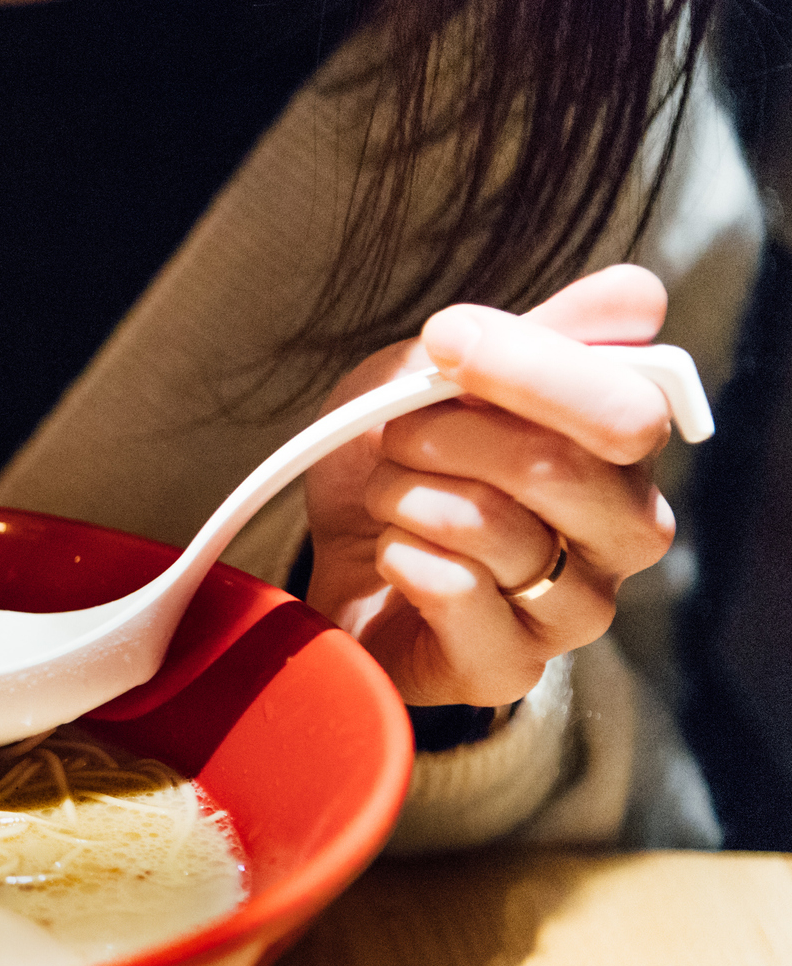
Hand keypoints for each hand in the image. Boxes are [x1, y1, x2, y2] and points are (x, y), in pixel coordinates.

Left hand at [303, 264, 680, 707]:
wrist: (331, 554)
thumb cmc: (399, 459)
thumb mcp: (441, 370)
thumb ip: (536, 333)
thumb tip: (634, 296)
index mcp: (625, 451)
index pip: (630, 404)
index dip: (529, 365)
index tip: (445, 339)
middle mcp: (623, 532)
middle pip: (560, 466)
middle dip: (449, 433)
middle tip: (398, 434)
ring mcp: (574, 609)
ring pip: (492, 527)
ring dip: (406, 495)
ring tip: (387, 499)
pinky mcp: (508, 669)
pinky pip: (453, 592)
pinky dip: (399, 555)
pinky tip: (391, 555)